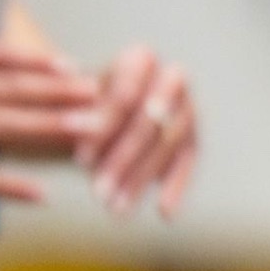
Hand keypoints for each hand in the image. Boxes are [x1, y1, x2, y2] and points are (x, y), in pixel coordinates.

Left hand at [73, 44, 200, 217]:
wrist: (104, 111)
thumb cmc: (80, 105)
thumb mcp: (74, 104)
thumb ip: (81, 114)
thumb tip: (74, 125)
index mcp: (140, 57)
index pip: (125, 92)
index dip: (104, 127)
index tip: (78, 161)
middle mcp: (173, 75)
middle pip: (150, 121)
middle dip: (122, 160)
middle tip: (97, 194)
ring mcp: (190, 105)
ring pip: (170, 142)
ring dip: (142, 178)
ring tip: (115, 210)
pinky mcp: (195, 135)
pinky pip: (189, 161)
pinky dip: (177, 187)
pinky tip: (165, 213)